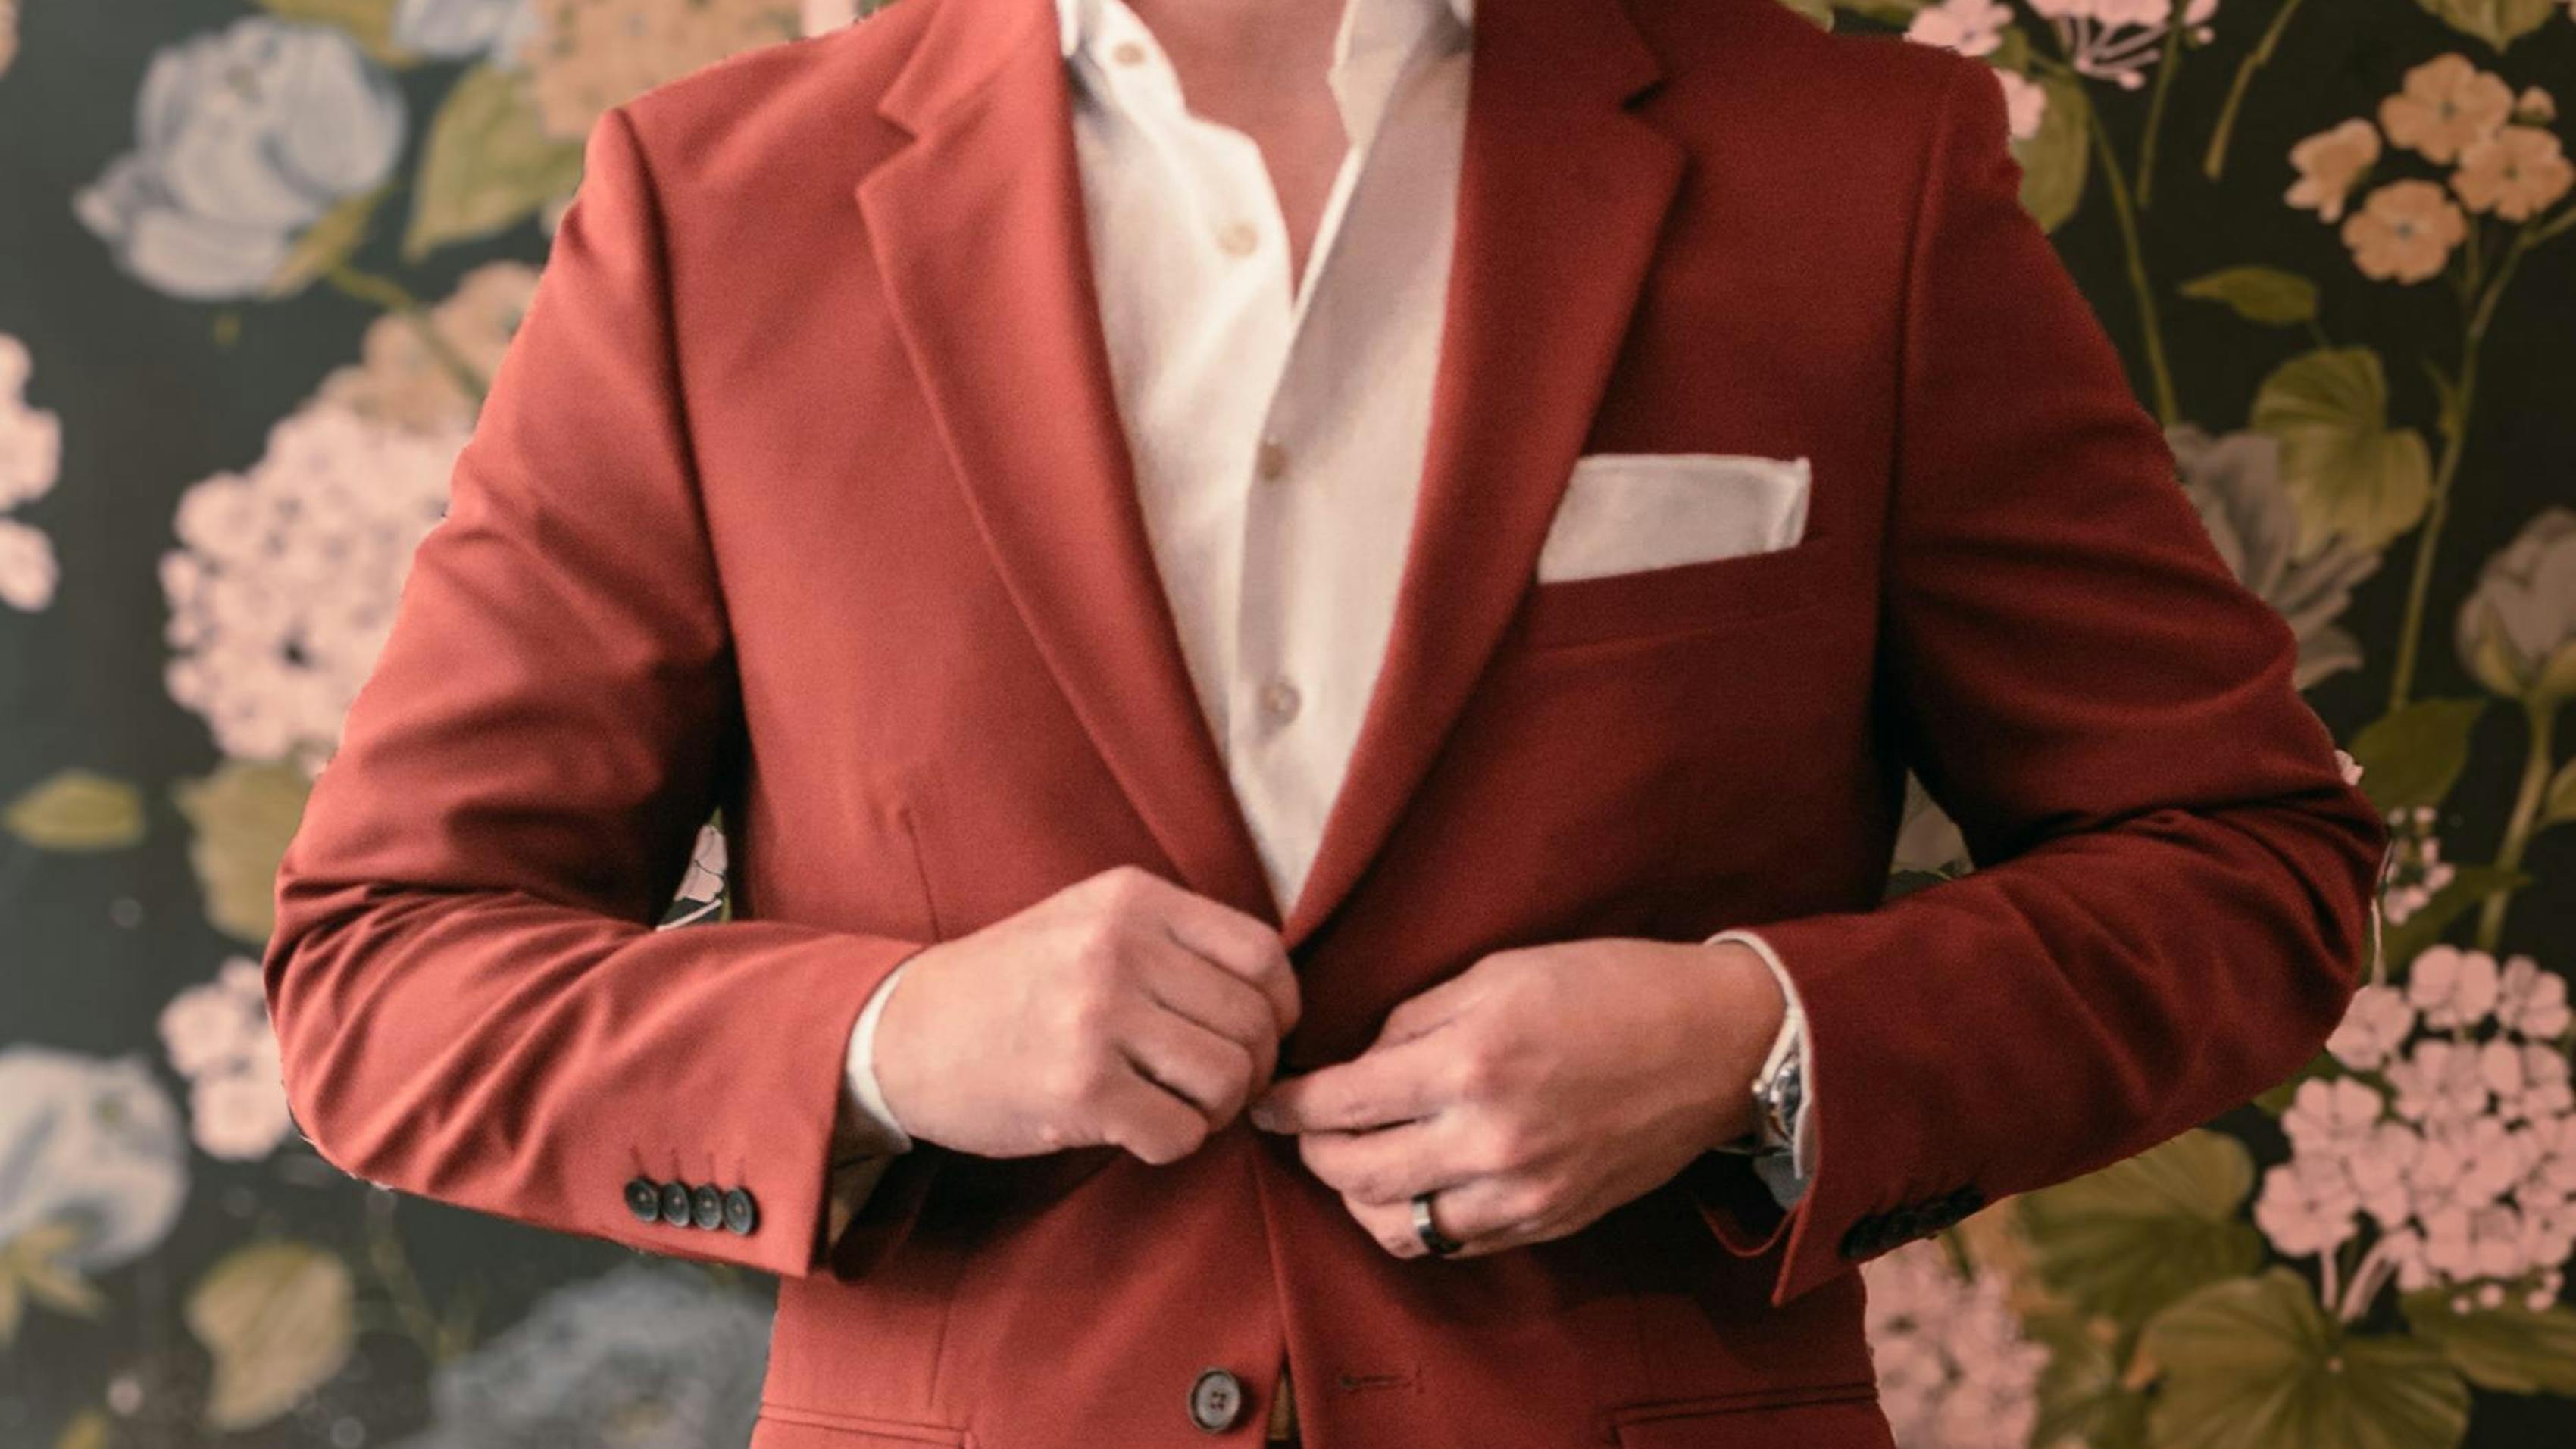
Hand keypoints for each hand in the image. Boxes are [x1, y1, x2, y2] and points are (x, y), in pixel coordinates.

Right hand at [871, 865, 1298, 1163]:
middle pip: (1255, 1022)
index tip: (1258, 1035)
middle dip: (1251, 1069)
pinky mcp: (1079, 1090)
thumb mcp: (1088, 920)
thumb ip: (1175, 940)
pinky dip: (1172, 1143)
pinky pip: (1179, 1133)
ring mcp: (1097, 1018)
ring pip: (1228, 1080)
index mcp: (1132, 899)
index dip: (1280, 1007)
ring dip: (1215, 1110)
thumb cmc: (1012, 985)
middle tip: (1214, 1087)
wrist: (902, 1033)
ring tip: (1175, 1106)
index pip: (1263, 953)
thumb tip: (1275, 996)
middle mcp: (1119, 948)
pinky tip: (1136, 1129)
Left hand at [1246, 937, 1781, 1258]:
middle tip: (1306, 1129)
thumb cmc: (1609, 986)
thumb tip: (1358, 1062)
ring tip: (1356, 1162)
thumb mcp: (1500, 971)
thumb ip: (1414, 1020)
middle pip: (1355, 1177)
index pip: (1340, 1104)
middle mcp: (1489, 1140)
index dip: (1288, 1106)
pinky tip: (1416, 1186)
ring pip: (1399, 1229)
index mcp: (1469, 1063)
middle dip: (1314, 1153)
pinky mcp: (1550, 1220)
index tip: (1267, 1101)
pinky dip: (1419, 1223)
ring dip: (1361, 1200)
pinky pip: (1456, 1244)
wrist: (1715, 1042)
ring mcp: (1522, 1192)